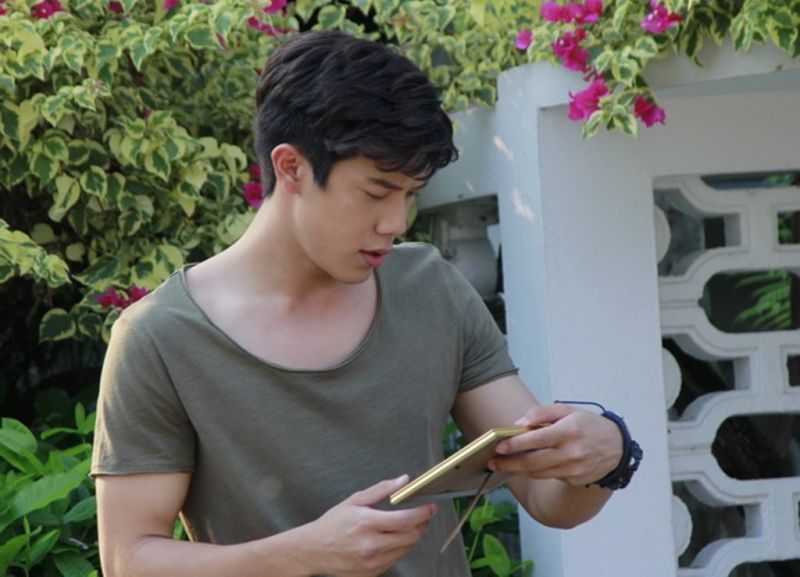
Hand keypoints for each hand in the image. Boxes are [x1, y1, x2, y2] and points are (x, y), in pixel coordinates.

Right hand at [302, 475, 437, 576]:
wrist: (314, 550)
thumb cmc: (333, 523)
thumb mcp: (354, 500)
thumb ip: (381, 490)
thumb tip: (404, 481)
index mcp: (366, 523)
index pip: (405, 519)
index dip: (423, 513)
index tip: (431, 507)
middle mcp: (371, 545)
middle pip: (411, 536)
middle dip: (422, 524)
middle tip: (423, 515)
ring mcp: (372, 563)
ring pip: (406, 549)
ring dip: (411, 536)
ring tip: (406, 525)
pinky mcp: (372, 573)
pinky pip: (395, 559)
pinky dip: (398, 548)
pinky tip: (390, 539)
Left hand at [488, 404, 622, 486]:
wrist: (617, 447)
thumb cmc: (589, 425)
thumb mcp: (568, 410)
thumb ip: (542, 413)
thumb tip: (520, 423)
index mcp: (569, 431)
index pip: (536, 439)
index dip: (515, 444)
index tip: (499, 447)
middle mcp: (571, 452)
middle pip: (533, 462)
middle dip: (509, 463)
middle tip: (494, 462)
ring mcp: (573, 469)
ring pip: (538, 473)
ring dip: (518, 470)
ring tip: (503, 466)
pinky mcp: (574, 479)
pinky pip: (549, 476)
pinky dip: (535, 473)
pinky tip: (524, 468)